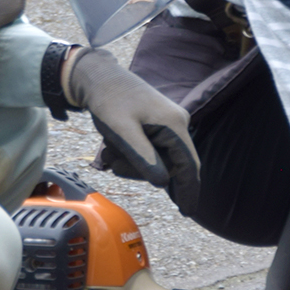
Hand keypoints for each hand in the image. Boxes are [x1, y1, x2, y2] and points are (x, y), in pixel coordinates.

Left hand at [67, 47, 200, 211]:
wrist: (99, 77)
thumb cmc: (109, 102)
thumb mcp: (122, 132)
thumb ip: (143, 158)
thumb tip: (163, 183)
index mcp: (174, 125)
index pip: (189, 166)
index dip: (189, 191)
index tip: (188, 212)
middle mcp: (178, 122)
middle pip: (171, 164)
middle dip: (142, 171)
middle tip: (114, 165)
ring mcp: (170, 122)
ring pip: (159, 158)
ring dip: (134, 163)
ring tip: (110, 151)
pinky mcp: (160, 122)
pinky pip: (153, 148)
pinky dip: (134, 154)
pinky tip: (115, 146)